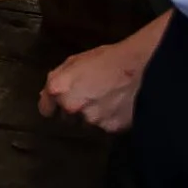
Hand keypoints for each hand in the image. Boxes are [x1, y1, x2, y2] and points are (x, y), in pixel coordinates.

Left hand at [40, 11, 169, 132]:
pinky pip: (106, 126)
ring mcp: (91, 119)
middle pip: (67, 117)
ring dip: (94, 114)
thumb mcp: (76, 61)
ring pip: (87, 123)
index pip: (45, 109)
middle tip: (92, 94)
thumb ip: (57, 79)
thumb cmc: (109, 59)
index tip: (57, 105)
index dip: (52, 106)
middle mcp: (71, 107)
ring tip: (108, 97)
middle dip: (75, 109)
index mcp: (58, 88)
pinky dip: (110, 119)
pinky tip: (119, 105)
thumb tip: (47, 94)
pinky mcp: (110, 128)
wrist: (142, 66)